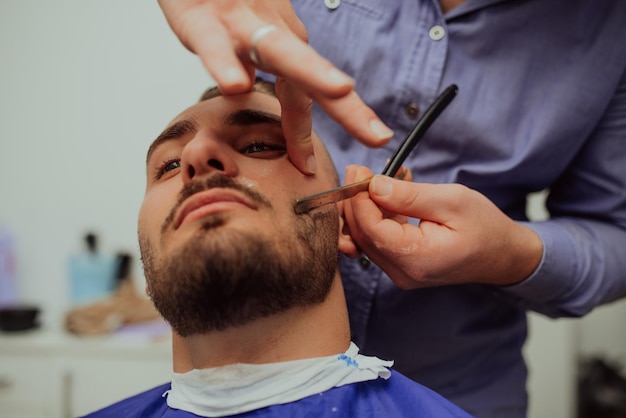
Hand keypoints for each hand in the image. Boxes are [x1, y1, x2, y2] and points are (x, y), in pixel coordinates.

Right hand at [157, 0, 392, 173]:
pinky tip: (236, 86)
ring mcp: (241, 25)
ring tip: (341, 91)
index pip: (315, 87)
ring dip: (312, 71)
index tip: (370, 142)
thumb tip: (252, 88)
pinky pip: (215, 46)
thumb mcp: (243, 36)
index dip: (342, 117)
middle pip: (315, 72)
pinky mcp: (203, 20)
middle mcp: (272, 33)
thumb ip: (253, 62)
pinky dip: (225, 65)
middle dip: (349, 105)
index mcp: (284, 40)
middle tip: (379, 135)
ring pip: (279, 50)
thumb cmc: (214, 2)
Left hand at [342, 166, 543, 288]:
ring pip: (366, 238)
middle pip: (362, 235)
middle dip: (356, 200)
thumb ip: (409, 195)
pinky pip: (378, 241)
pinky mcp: (401, 267)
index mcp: (417, 259)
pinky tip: (389, 195)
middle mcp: (403, 273)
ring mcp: (400, 273)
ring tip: (379, 178)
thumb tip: (373, 185)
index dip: (358, 198)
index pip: (370, 228)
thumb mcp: (451, 201)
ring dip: (366, 207)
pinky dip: (377, 216)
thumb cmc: (484, 226)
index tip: (359, 170)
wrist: (502, 255)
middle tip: (359, 170)